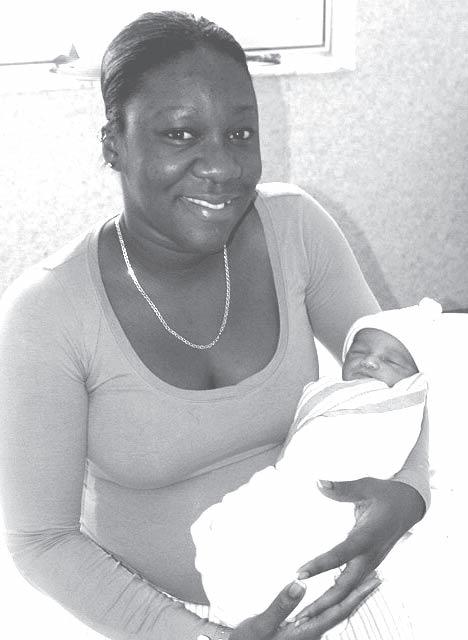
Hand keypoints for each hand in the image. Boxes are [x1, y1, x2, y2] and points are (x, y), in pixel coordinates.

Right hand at [229, 575, 379, 638]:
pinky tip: (334, 599)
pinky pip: (324, 617)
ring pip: (334, 616)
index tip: (373, 582)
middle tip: (378, 579)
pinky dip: (335, 604)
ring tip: (362, 585)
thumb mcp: (260, 625)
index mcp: (306, 633)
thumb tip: (301, 585)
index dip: (358, 596)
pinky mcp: (300, 635)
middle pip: (342, 614)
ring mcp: (307, 637)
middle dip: (360, 596)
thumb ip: (281, 606)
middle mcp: (311, 637)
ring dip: (350, 599)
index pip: (338, 612)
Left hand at [294, 477, 424, 619]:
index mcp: (369, 536)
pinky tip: (318, 607)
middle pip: (345, 586)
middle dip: (323, 603)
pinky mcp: (368, 565)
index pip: (342, 553)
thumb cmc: (387, 494)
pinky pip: (351, 587)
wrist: (410, 506)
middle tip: (298, 617)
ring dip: (326, 606)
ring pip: (348, 591)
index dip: (321, 564)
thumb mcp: (367, 485)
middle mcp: (370, 555)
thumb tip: (318, 483)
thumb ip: (343, 488)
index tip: (300, 573)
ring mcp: (370, 563)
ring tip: (302, 619)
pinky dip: (335, 599)